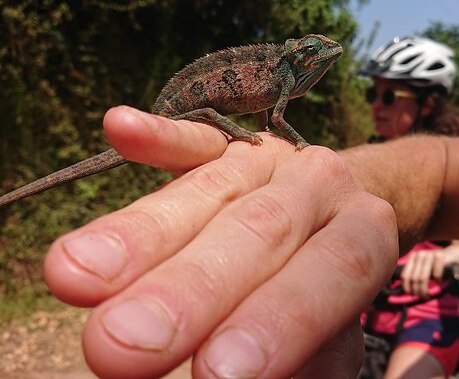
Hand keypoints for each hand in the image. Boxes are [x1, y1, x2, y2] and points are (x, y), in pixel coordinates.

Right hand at [43, 106, 398, 378]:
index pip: (330, 273)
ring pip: (208, 190)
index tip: (216, 371)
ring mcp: (269, 158)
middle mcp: (321, 187)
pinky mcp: (224, 144)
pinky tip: (120, 128)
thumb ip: (306, 354)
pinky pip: (193, 137)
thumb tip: (237, 372)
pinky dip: (157, 137)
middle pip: (259, 230)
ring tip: (73, 275)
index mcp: (363, 237)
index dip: (276, 319)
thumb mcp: (336, 335)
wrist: (336, 218)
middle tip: (120, 346)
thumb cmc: (325, 293)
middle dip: (187, 288)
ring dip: (139, 234)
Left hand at [400, 246, 458, 297]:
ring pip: (422, 278)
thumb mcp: (424, 268)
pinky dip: (437, 281)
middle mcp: (420, 254)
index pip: (405, 275)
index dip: (407, 287)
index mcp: (413, 257)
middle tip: (423, 297)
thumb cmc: (437, 265)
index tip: (412, 295)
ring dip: (424, 290)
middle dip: (417, 291)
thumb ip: (415, 275)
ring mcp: (430, 254)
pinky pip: (436, 274)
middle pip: (414, 278)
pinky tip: (439, 282)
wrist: (454, 254)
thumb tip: (407, 291)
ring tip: (427, 295)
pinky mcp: (441, 257)